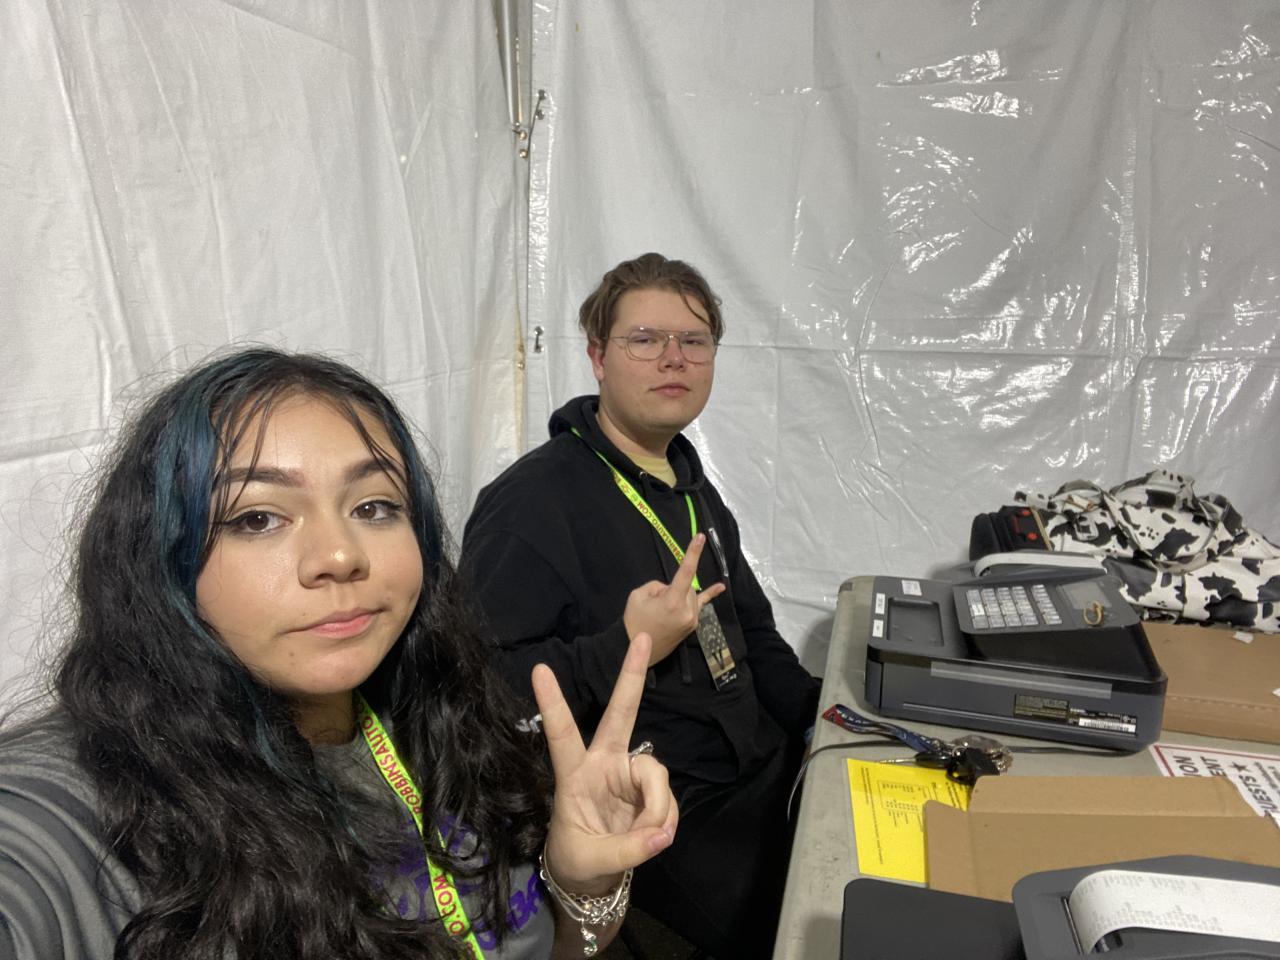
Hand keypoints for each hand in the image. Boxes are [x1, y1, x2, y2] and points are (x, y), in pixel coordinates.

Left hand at [533, 632, 678, 893]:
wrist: (593, 878)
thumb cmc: (577, 859)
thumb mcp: (592, 860)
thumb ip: (628, 849)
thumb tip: (664, 833)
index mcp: (574, 775)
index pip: (561, 734)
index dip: (552, 703)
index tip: (539, 668)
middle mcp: (603, 764)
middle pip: (621, 714)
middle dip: (631, 677)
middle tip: (643, 637)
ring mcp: (628, 774)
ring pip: (655, 772)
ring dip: (658, 808)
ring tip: (650, 838)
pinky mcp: (649, 791)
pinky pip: (667, 798)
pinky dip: (666, 821)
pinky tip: (657, 836)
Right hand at [622, 534, 726, 665]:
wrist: (636, 649)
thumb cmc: (635, 621)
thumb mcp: (638, 595)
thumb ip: (658, 585)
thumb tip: (670, 588)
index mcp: (673, 601)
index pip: (686, 572)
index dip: (693, 553)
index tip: (701, 537)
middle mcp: (688, 611)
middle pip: (686, 585)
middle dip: (672, 587)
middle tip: (655, 602)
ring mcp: (692, 619)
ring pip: (689, 595)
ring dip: (678, 595)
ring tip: (661, 610)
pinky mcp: (692, 625)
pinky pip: (702, 605)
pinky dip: (710, 595)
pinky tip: (720, 587)